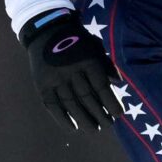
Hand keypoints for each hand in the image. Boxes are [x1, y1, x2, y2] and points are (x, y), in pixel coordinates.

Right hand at [20, 11, 120, 130]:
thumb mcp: (94, 46)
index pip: (101, 86)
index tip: (119, 114)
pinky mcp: (42, 86)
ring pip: (71, 105)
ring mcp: (55, 79)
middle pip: (87, 98)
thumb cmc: (76, 41)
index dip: (111, 102)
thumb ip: (106, 64)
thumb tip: (118, 83)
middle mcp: (71, 71)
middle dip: (100, 114)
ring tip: (94, 130)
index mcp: (87, 60)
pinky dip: (63, 119)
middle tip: (108, 125)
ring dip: (84, 120)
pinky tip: (73, 127)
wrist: (46, 31)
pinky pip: (53, 106)